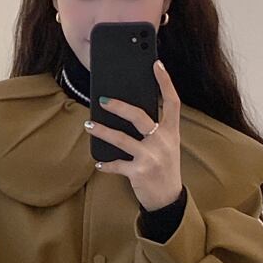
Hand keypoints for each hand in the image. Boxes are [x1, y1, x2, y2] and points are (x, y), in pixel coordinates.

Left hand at [86, 59, 182, 211]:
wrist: (168, 199)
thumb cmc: (164, 168)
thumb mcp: (167, 146)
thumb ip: (155, 130)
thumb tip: (129, 111)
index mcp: (172, 132)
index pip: (172, 101)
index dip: (165, 82)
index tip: (156, 64)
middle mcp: (163, 142)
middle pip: (139, 116)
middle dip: (119, 106)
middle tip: (102, 100)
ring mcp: (151, 157)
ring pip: (122, 139)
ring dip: (102, 131)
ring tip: (89, 125)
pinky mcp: (139, 172)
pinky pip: (117, 164)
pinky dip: (106, 164)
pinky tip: (98, 163)